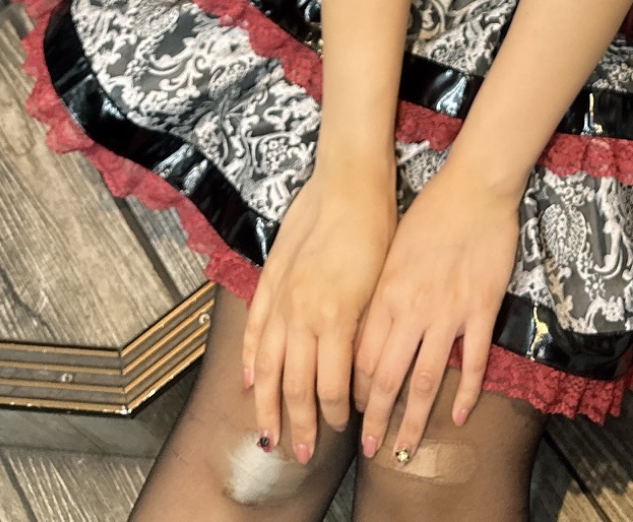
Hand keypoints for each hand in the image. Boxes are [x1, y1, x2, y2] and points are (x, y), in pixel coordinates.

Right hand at [242, 159, 396, 462]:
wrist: (350, 180)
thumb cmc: (377, 227)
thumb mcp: (382, 284)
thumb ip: (365, 331)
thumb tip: (362, 372)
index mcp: (337, 317)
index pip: (331, 386)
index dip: (334, 414)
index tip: (342, 429)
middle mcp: (304, 313)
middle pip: (296, 385)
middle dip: (299, 424)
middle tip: (299, 452)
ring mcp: (282, 297)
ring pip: (269, 366)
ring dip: (268, 404)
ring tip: (268, 432)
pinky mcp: (270, 279)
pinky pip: (255, 329)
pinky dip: (251, 359)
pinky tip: (250, 380)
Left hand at [353, 159, 520, 461]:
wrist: (474, 187)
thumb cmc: (430, 212)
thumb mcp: (391, 250)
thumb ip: (380, 293)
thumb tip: (365, 329)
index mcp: (386, 293)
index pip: (360, 355)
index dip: (353, 390)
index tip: (352, 412)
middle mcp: (412, 309)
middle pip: (387, 377)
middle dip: (375, 418)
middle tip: (371, 449)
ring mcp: (448, 312)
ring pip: (426, 379)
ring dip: (413, 420)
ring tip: (405, 449)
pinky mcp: (481, 309)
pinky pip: (472, 361)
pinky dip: (465, 393)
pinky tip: (458, 416)